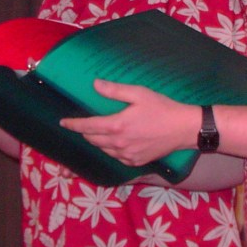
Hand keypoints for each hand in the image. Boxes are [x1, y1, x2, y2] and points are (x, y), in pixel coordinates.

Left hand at [60, 80, 196, 165]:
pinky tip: (115, 143)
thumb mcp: (139, 93)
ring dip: (97, 141)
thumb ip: (114, 90)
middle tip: (82, 125)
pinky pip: (117, 157)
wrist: (183, 129)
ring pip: (104, 150)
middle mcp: (119, 144)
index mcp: (117, 126)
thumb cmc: (162, 108)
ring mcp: (127, 155)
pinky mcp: (136, 162)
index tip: (63, 122)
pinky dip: (111, 150)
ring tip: (97, 132)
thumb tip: (95, 84)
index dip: (73, 125)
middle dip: (85, 132)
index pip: (87, 127)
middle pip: (93, 139)